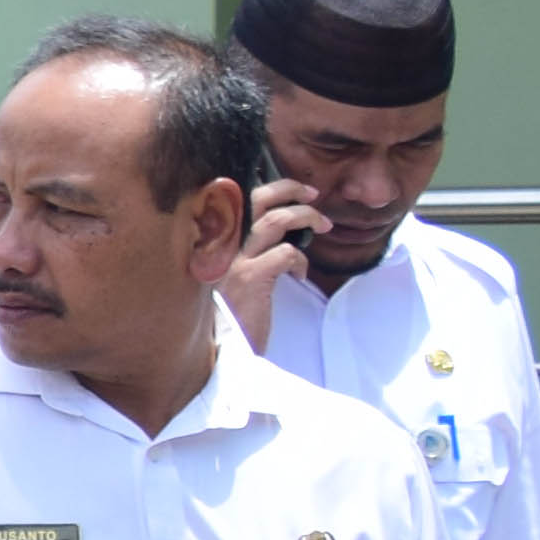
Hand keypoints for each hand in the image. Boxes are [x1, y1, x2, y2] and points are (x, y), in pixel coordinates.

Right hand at [216, 188, 321, 354]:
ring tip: (323, 227)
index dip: (272, 188)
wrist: (217, 350)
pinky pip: (287, 253)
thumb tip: (279, 231)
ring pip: (275, 219)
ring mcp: (234, 261)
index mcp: (216, 241)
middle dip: (290, 189)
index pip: (240, 199)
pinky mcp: (250, 279)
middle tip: (312, 195)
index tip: (296, 193)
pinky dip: (302, 260)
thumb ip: (245, 251)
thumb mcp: (232, 275)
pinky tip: (300, 276)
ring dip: (307, 217)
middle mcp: (221, 244)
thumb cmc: (229, 314)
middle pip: (256, 198)